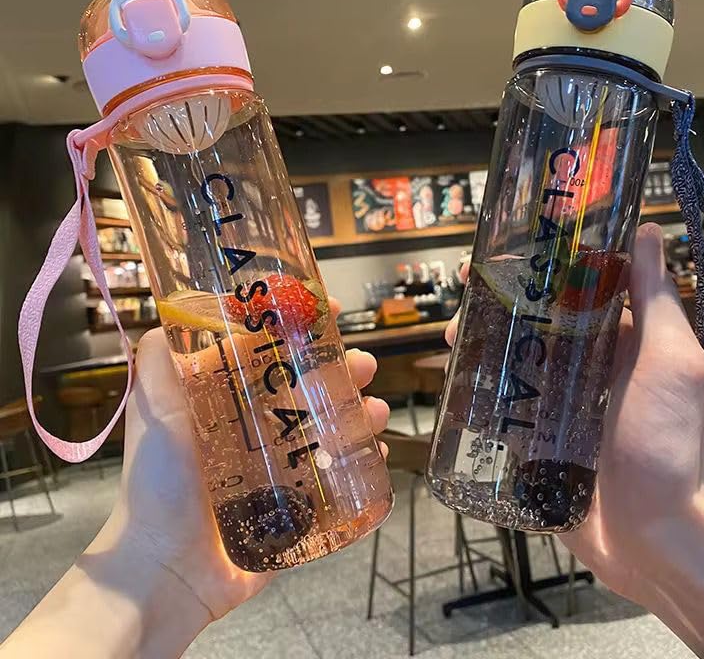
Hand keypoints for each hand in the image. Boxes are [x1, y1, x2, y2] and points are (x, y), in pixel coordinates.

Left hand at [2, 300, 388, 658]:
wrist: (167, 567)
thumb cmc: (160, 480)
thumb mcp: (154, 408)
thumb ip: (159, 360)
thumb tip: (176, 309)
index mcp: (229, 401)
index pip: (274, 354)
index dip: (304, 329)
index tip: (331, 311)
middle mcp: (258, 429)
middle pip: (311, 388)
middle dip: (343, 369)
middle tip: (363, 366)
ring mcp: (282, 467)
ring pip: (332, 427)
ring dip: (360, 412)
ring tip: (376, 410)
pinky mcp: (300, 505)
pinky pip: (339, 475)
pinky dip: (363, 458)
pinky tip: (378, 450)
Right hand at [444, 225, 703, 657]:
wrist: (657, 537)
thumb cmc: (666, 443)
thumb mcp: (670, 362)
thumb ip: (655, 300)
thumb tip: (643, 231)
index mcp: (617, 344)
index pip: (570, 294)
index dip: (533, 273)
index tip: (497, 259)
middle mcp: (586, 372)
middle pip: (531, 329)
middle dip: (492, 314)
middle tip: (461, 311)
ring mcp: (558, 411)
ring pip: (510, 369)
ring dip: (478, 354)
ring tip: (452, 350)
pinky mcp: (537, 446)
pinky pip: (502, 415)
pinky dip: (478, 400)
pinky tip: (453, 391)